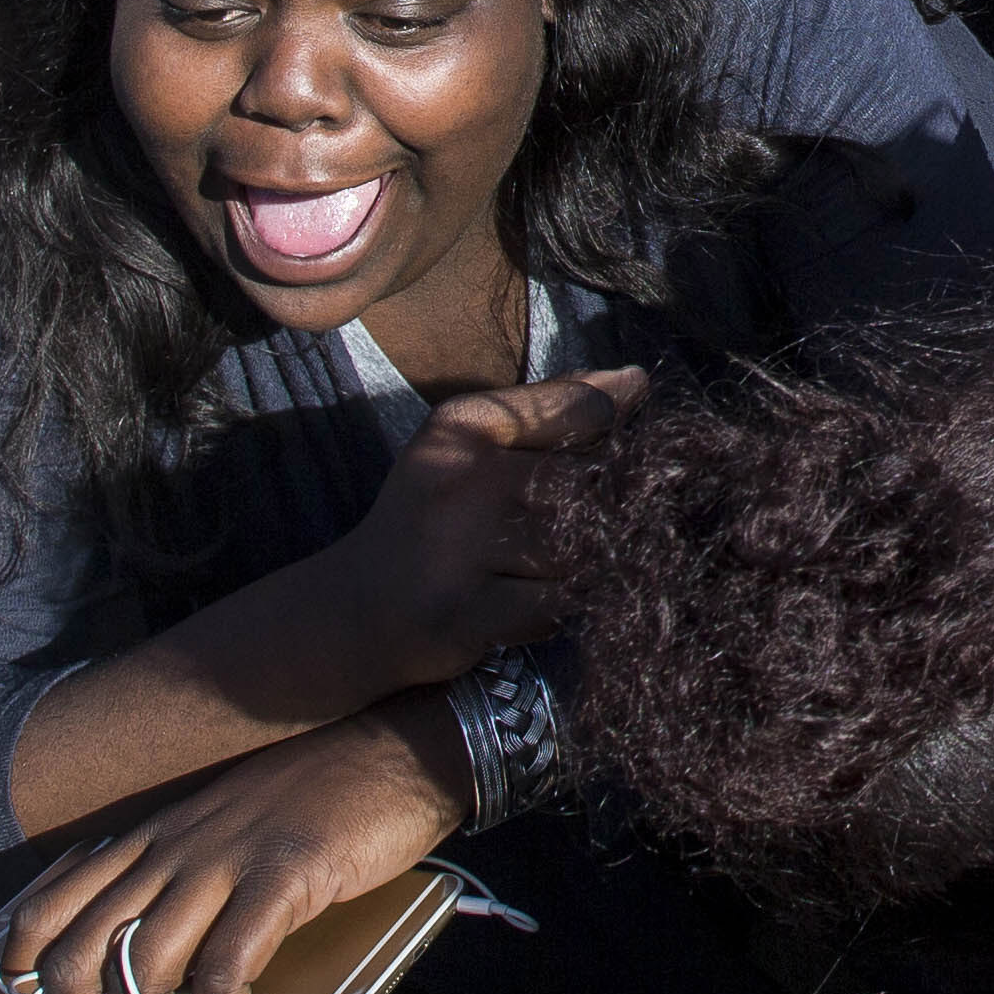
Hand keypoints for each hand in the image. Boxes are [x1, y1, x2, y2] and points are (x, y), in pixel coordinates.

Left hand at [0, 710, 463, 993]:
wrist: (403, 747)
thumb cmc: (323, 796)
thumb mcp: (228, 828)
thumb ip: (189, 881)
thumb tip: (164, 972)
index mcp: (151, 836)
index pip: (44, 910)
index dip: (20, 983)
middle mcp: (171, 847)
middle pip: (77, 953)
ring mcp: (223, 859)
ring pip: (141, 966)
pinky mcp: (281, 877)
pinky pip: (225, 969)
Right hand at [311, 369, 641, 694]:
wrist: (356, 610)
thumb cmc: (435, 517)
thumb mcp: (475, 443)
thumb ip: (554, 406)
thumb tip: (637, 380)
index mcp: (462, 423)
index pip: (582, 409)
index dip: (612, 440)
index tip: (599, 467)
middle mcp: (459, 477)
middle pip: (586, 484)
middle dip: (596, 511)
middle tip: (566, 534)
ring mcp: (457, 548)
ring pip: (578, 548)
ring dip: (576, 566)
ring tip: (535, 570)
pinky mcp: (464, 613)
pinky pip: (556, 606)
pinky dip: (554, 610)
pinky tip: (524, 605)